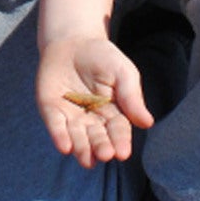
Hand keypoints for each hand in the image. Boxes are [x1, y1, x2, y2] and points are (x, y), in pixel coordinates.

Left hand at [36, 34, 151, 167]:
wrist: (72, 41)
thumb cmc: (102, 57)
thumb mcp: (122, 71)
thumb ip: (132, 96)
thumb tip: (147, 123)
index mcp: (113, 113)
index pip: (118, 130)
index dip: (121, 141)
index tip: (123, 153)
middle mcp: (92, 120)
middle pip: (98, 138)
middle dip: (101, 147)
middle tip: (105, 154)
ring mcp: (71, 117)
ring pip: (77, 138)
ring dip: (82, 149)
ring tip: (88, 160)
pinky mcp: (52, 111)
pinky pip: (56, 126)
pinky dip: (60, 136)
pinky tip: (65, 147)